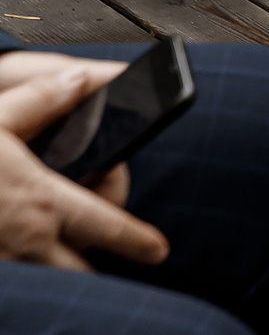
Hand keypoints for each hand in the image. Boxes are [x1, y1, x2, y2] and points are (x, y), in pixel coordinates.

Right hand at [0, 58, 167, 269]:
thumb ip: (45, 98)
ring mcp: (5, 266)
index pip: (108, 226)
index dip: (138, 241)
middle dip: (98, 265)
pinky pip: (18, 284)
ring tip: (56, 254)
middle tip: (103, 251)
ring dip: (60, 273)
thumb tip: (86, 79)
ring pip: (51, 283)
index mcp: (42, 202)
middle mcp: (28, 243)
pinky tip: (20, 257)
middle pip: (83, 272)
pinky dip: (26, 277)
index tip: (157, 249)